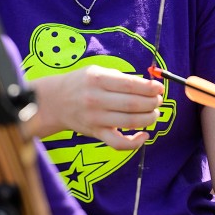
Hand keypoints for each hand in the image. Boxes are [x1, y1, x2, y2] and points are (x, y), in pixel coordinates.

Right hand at [31, 67, 162, 148]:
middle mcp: (96, 99)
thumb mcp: (97, 71)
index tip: (160, 88)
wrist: (54, 101)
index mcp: (98, 79)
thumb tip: (148, 85)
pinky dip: (134, 143)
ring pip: (129, 122)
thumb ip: (120, 78)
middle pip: (133, 104)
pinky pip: (117, 143)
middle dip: (152, 103)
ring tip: (154, 113)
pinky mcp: (95, 133)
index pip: (131, 84)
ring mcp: (95, 118)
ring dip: (148, 119)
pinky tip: (144, 135)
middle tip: (159, 101)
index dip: (150, 88)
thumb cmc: (81, 83)